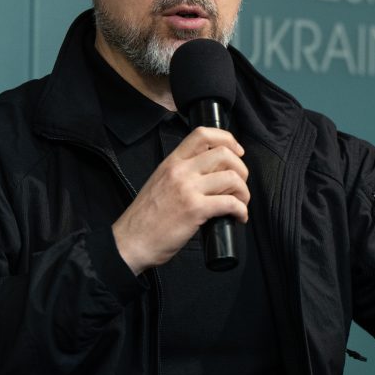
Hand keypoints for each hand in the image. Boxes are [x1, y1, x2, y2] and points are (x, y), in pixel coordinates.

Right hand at [112, 126, 249, 274]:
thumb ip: (181, 173)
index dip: (227, 139)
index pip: (202, 134)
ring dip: (244, 191)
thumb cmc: (145, 218)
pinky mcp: (195, 209)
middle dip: (241, 168)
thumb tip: (210, 174)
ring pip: (232, 177)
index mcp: (172, 162)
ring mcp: (188, 189)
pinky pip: (230, 203)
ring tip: (240, 203)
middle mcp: (180, 171)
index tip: (237, 152)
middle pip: (224, 154)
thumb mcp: (160, 182)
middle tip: (240, 185)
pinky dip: (241, 210)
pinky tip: (238, 217)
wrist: (131, 241)